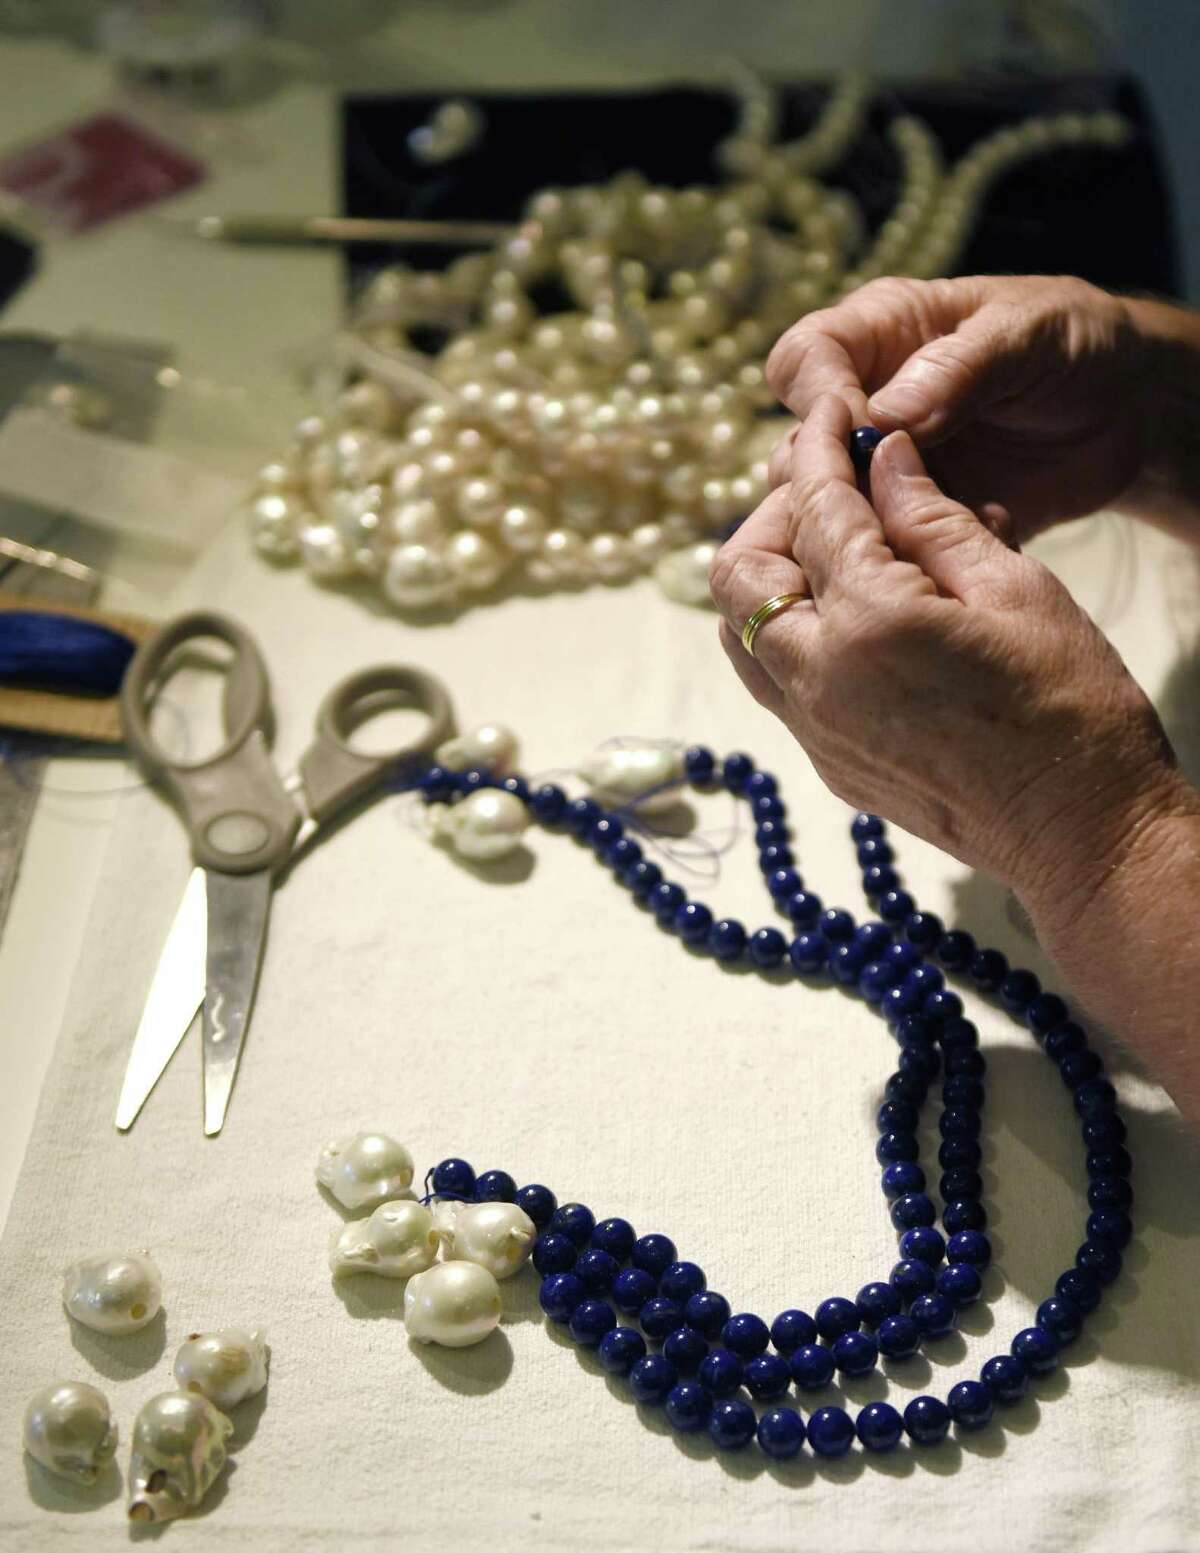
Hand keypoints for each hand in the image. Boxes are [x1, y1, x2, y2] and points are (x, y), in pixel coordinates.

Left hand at [709, 395, 1185, 916]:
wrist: (1083, 835)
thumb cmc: (1071, 707)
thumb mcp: (1016, 589)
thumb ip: (933, 519)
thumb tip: (884, 456)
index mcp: (869, 624)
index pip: (814, 510)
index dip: (817, 450)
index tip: (829, 415)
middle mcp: (817, 681)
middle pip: (739, 575)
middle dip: (773, 518)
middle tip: (831, 492)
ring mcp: (813, 731)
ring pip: (742, 635)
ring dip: (771, 580)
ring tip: (837, 552)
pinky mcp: (827, 764)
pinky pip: (774, 683)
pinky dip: (789, 634)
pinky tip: (853, 617)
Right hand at [763, 275, 1147, 544]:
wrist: (1126, 410)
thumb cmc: (1073, 344)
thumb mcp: (1027, 334)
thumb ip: (958, 368)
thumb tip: (886, 416)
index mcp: (879, 336)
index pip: (804, 362)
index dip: (818, 400)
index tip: (862, 434)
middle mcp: (865, 403)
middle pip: (798, 449)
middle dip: (828, 484)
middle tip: (885, 501)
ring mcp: (883, 469)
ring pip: (825, 512)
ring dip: (860, 533)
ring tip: (915, 535)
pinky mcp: (912, 520)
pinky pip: (882, 554)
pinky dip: (909, 563)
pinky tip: (953, 554)